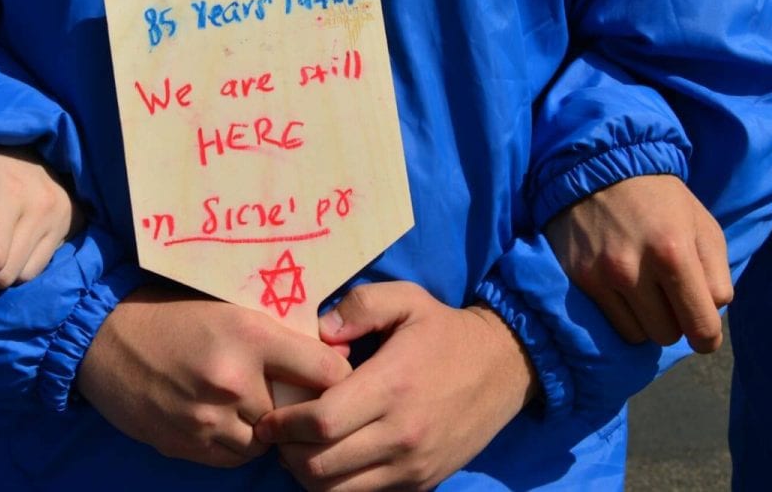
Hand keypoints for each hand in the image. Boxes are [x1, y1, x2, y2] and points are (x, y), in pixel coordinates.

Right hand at [76, 288, 351, 467]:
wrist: (104, 339)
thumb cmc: (174, 313)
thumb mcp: (231, 305)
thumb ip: (281, 329)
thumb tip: (337, 354)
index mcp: (251, 335)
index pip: (326, 371)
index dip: (339, 376)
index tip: (338, 375)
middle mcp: (234, 380)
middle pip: (299, 411)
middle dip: (299, 403)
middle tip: (293, 389)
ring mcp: (209, 418)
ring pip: (268, 439)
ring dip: (268, 426)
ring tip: (253, 400)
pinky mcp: (189, 445)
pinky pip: (237, 456)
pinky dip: (240, 441)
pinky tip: (228, 416)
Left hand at [255, 282, 536, 490]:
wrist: (503, 367)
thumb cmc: (444, 330)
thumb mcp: (406, 298)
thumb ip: (359, 306)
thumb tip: (320, 331)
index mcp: (392, 385)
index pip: (323, 422)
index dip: (285, 425)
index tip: (268, 416)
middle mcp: (402, 434)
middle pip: (322, 465)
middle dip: (288, 452)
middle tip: (277, 433)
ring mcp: (413, 464)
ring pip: (338, 491)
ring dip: (309, 474)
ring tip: (300, 448)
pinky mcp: (422, 481)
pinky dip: (339, 484)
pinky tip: (333, 457)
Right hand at [545, 174, 731, 352]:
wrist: (598, 168)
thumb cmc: (660, 199)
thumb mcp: (703, 226)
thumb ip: (717, 275)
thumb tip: (708, 316)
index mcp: (674, 253)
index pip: (701, 326)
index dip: (708, 336)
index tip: (703, 331)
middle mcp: (634, 270)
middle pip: (668, 335)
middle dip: (675, 321)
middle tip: (670, 296)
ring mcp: (601, 277)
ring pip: (638, 335)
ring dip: (647, 320)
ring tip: (645, 291)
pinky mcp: (579, 279)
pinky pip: (610, 324)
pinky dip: (622, 314)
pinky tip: (622, 288)